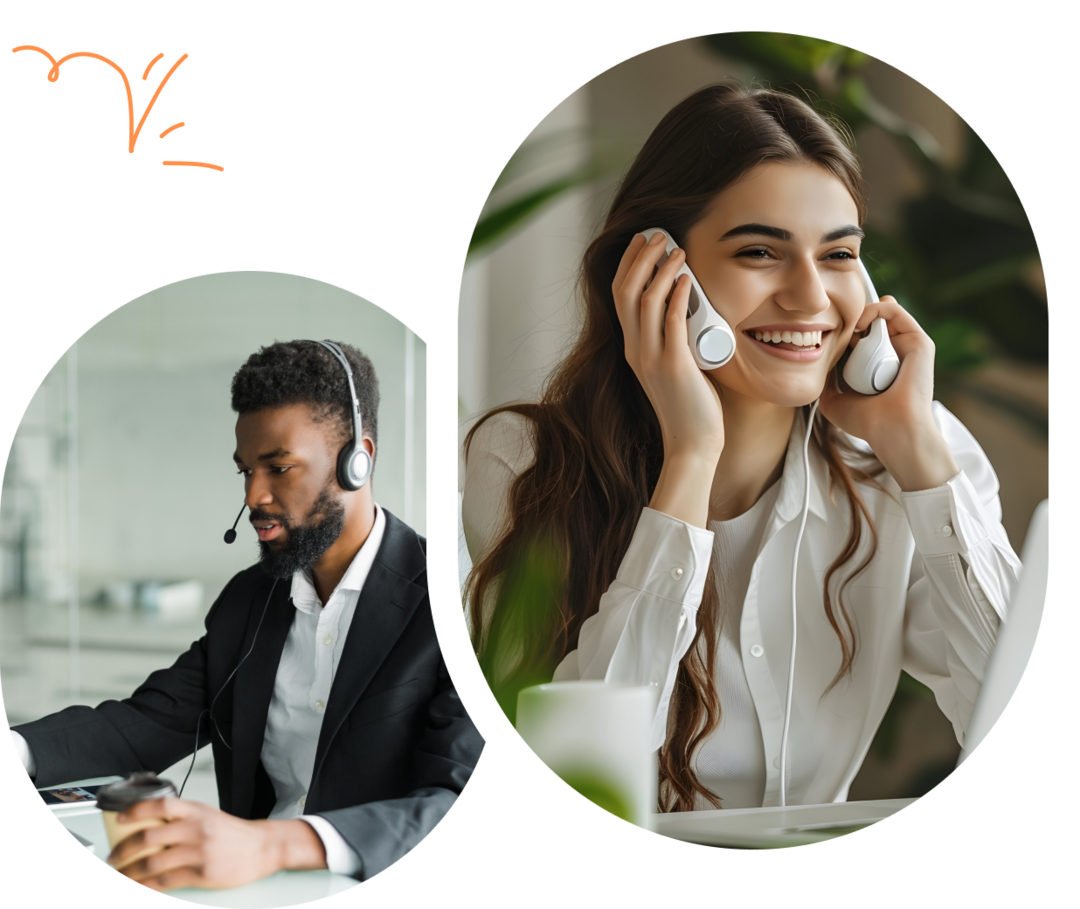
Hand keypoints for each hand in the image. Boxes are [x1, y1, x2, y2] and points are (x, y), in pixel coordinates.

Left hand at [107, 797, 326, 891]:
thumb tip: (149, 826)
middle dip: (124, 850)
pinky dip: (147, 886)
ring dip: (130, 872)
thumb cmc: (234, 833)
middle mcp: (197, 829)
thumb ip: (182, 819)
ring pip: (153, 863)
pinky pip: (167, 881)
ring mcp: (199, 852)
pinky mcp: (202, 874)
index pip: (161, 806)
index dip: (136, 811)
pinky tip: (139, 886)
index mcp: (197, 811)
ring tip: (121, 875)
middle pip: (149, 838)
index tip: (119, 819)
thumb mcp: (208, 816)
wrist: (262, 848)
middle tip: (113, 857)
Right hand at [611, 232, 724, 527]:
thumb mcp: (675, 365)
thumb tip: (691, 308)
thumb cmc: (690, 406)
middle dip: (640, 258)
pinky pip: (670, 323)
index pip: (621, 296)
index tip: (643, 242)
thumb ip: (675, 339)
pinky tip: (686, 279)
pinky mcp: (673, 366)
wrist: (692, 443)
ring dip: (659, 269)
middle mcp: (636, 350)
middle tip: (657, 234)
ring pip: (645, 301)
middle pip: (626, 291)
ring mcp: (652, 358)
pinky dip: (676, 296)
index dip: (629, 265)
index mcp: (634, 348)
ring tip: (675, 249)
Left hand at [818, 296, 957, 490]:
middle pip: (870, 322)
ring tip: (849, 331)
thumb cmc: (866, 421)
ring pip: (881, 315)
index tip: (828, 334)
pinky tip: (859, 325)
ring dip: (860, 315)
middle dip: (851, 320)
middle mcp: (893, 355)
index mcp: (877, 367)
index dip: (845, 329)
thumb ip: (826, 382)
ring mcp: (907, 348)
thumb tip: (821, 363)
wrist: (892, 428)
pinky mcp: (918, 342)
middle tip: (839, 333)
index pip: (861, 336)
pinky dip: (875, 309)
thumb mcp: (834, 401)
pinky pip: (895, 312)